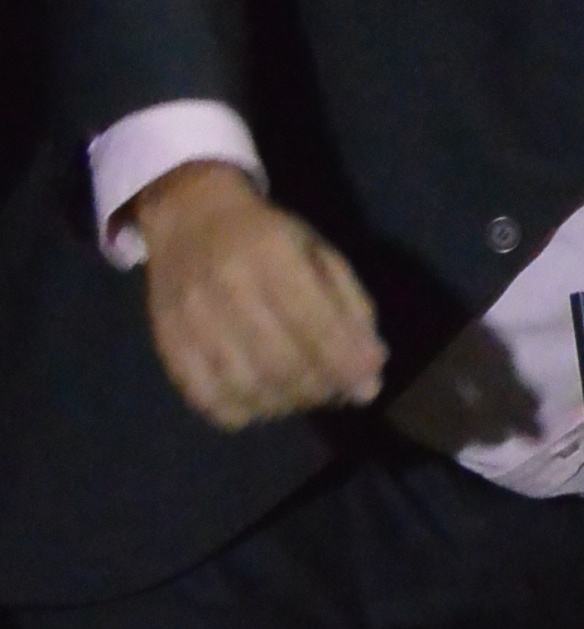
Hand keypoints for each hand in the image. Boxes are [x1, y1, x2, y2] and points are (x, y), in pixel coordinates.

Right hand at [135, 162, 386, 429]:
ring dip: (287, 403)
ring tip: (303, 392)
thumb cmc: (268, 236)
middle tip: (336, 389)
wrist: (190, 216)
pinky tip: (262, 397)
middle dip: (320, 388)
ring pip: (247, 389)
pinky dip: (244, 412)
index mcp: (272, 253)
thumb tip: (371, 376)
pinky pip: (208, 401)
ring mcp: (190, 320)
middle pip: (281, 364)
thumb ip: (352, 312)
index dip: (346, 363)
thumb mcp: (321, 254)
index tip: (367, 383)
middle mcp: (227, 287)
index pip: (314, 324)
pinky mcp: (167, 345)